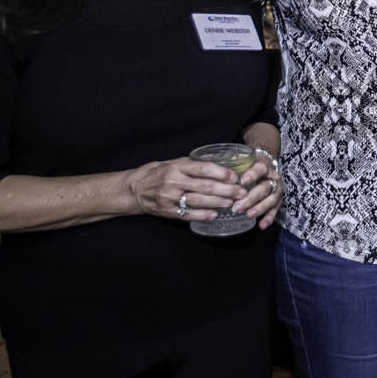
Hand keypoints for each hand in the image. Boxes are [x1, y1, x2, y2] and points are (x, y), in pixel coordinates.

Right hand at [126, 157, 247, 223]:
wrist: (135, 189)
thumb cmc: (159, 173)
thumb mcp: (174, 163)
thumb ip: (194, 165)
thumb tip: (221, 166)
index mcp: (177, 166)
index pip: (203, 168)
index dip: (221, 173)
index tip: (235, 176)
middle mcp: (173, 181)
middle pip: (204, 186)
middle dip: (226, 190)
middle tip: (241, 192)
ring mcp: (169, 197)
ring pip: (198, 201)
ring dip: (218, 202)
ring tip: (232, 203)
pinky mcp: (167, 211)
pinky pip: (187, 214)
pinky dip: (202, 215)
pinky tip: (214, 214)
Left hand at [233, 147, 281, 228]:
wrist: (265, 164)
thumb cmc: (249, 163)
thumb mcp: (243, 158)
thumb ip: (230, 163)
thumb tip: (207, 162)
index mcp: (264, 165)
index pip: (260, 169)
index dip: (252, 175)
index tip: (242, 181)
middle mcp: (272, 177)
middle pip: (265, 187)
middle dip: (251, 198)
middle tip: (237, 207)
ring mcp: (276, 189)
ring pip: (271, 199)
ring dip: (260, 208)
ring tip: (248, 215)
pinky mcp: (277, 200)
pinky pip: (275, 210)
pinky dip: (269, 218)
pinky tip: (261, 225)